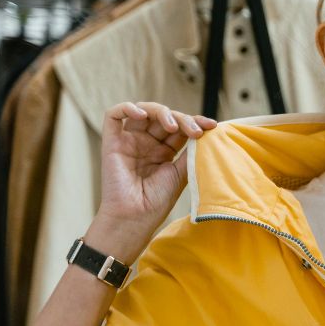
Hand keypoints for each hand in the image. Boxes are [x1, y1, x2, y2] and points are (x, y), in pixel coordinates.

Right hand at [95, 102, 216, 246]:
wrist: (134, 218)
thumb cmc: (157, 201)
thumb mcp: (181, 174)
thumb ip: (190, 152)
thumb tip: (206, 132)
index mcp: (164, 150)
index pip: (180, 127)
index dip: (195, 122)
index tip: (212, 126)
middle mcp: (146, 143)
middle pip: (165, 117)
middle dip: (183, 119)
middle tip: (196, 131)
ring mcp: (129, 141)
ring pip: (144, 111)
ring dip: (161, 112)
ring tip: (173, 126)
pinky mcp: (112, 142)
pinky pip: (113, 115)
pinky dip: (127, 108)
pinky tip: (142, 114)